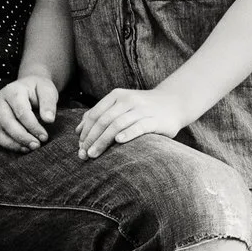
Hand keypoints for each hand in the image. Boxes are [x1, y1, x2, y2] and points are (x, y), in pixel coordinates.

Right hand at [0, 76, 59, 150]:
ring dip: (13, 144)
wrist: (28, 86)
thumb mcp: (47, 91)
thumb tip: (49, 120)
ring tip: (29, 148)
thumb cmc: (38, 89)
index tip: (44, 137)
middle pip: (7, 123)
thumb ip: (49, 104)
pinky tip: (22, 147)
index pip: (21, 112)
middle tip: (37, 145)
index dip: (33, 127)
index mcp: (13, 90)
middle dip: (23, 137)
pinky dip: (8, 144)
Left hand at [76, 88, 191, 158]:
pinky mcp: (155, 119)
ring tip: (94, 154)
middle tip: (83, 154)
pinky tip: (118, 141)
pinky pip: (139, 126)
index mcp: (116, 96)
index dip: (86, 131)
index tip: (79, 147)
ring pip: (117, 124)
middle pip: (104, 120)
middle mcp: (128, 100)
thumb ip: (100, 115)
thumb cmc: (142, 108)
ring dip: (103, 140)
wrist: (174, 102)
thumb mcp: (120, 106)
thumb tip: (78, 130)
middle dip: (91, 138)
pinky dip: (128, 133)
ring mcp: (141, 109)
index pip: (95, 114)